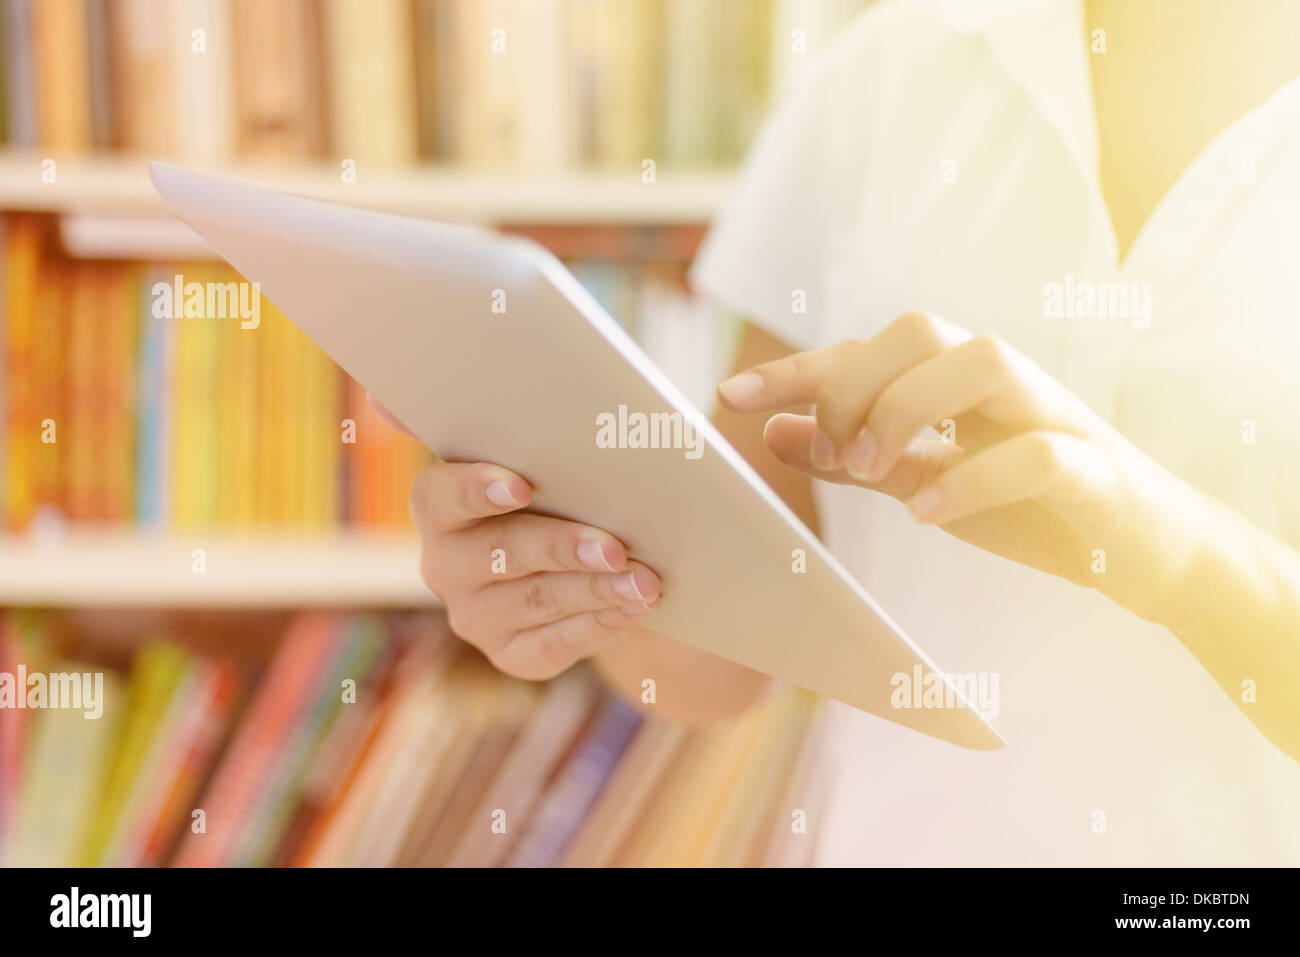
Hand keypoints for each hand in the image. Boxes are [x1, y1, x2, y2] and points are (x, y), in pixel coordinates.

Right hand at [370, 395, 661, 680]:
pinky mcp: (512, 654)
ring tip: (646, 580)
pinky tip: (637, 605)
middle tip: (615, 546)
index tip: (522, 485)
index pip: (441, 496)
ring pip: (536, 603)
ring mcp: (476, 616)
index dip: (477, 489)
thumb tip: (382, 399)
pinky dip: (601, 624)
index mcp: (438, 506)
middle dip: (562, 549)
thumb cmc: (555, 483)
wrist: (583, 553)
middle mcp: (445, 565)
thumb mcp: (527, 449)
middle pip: (501, 554)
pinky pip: (555, 645)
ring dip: (595, 590)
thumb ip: (482, 421)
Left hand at [716, 311, 1230, 631]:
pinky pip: (1038, 451)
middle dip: (857, 385)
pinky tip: (927, 514)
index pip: (869, 351)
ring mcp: (1057, 417)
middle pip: (923, 331)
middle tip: (835, 456)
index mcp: (960, 383)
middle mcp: (1007, 384)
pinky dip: (974, 477)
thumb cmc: (1034, 508)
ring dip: (908, 411)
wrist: (1151, 553)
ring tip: (871, 469)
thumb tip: (779, 433)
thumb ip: (862, 459)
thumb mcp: (929, 484)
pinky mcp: (1097, 471)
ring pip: (985, 362)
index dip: (797, 370)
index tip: (730, 395)